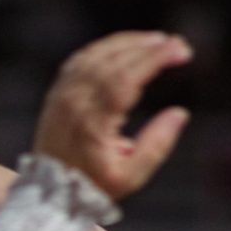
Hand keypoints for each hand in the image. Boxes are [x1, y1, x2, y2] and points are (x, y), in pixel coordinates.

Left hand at [33, 31, 192, 199]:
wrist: (49, 189)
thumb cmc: (93, 185)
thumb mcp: (130, 176)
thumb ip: (156, 145)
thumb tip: (179, 113)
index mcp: (92, 124)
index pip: (124, 79)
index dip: (154, 60)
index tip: (180, 51)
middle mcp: (74, 105)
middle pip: (112, 63)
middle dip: (147, 48)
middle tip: (176, 44)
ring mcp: (62, 97)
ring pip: (94, 56)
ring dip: (127, 43)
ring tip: (156, 41)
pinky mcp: (56, 94)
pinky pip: (79, 61)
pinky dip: (104, 49)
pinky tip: (125, 47)